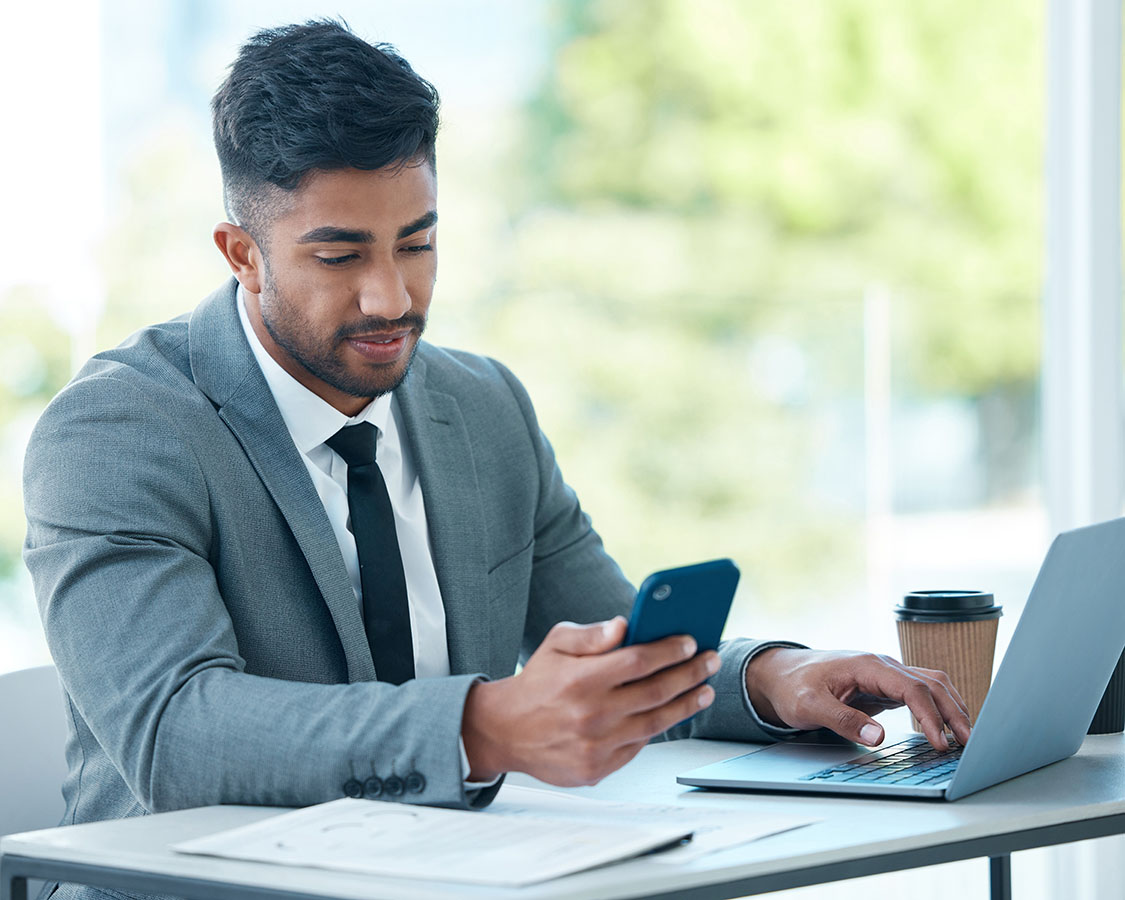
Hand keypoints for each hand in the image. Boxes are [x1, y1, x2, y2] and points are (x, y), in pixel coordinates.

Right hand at [461, 617, 719, 784]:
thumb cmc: (536, 682)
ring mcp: (596, 745)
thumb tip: (625, 625)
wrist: (505, 731)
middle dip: (690, 673)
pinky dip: (658, 728)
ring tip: (704, 690)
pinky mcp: (597, 768)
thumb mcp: (555, 644)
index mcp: (581, 679)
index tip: (690, 641)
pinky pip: (638, 746)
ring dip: (686, 704)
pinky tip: (671, 712)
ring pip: (655, 722)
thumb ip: (591, 635)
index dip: (669, 650)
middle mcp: (591, 714)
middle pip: (656, 691)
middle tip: (709, 661)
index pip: (639, 661)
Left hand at [745, 648, 972, 750]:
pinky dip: (938, 710)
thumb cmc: (792, 686)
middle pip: (932, 684)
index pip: (912, 688)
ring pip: (931, 686)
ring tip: (966, 739)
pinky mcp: (884, 688)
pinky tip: (946, 729)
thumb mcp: (808, 706)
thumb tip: (879, 737)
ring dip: (951, 709)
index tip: (940, 743)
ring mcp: (886, 676)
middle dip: (954, 712)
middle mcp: (882, 666)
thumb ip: (842, 719)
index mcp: (868, 666)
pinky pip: (919, 695)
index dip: (931, 716)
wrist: (780, 674)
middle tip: (970, 745)